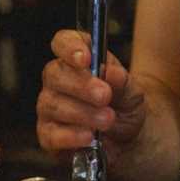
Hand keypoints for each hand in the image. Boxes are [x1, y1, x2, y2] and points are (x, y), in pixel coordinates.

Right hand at [36, 28, 146, 161]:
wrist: (128, 138)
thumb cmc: (123, 105)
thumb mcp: (131, 91)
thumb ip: (122, 81)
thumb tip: (110, 73)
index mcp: (76, 60)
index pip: (62, 42)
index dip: (70, 47)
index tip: (85, 58)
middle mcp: (57, 81)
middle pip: (55, 74)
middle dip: (81, 85)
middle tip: (105, 96)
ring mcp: (49, 107)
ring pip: (53, 104)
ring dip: (83, 113)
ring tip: (108, 120)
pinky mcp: (48, 135)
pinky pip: (51, 134)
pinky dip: (71, 136)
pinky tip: (89, 136)